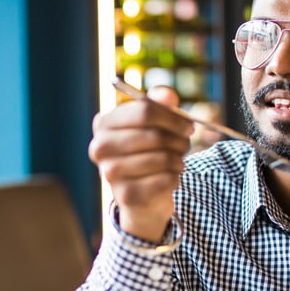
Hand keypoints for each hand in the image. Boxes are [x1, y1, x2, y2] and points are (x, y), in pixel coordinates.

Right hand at [89, 86, 193, 242]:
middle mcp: (100, 147)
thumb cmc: (147, 151)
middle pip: (155, 136)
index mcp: (104, 123)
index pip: (145, 110)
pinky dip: (175, 178)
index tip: (188, 126)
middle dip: (179, 140)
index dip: (173, 117)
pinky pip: (165, 179)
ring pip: (163, 158)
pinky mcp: (125, 195)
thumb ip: (160, 103)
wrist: (141, 194)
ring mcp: (110, 173)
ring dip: (179, 160)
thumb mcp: (153, 123)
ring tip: (177, 162)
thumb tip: (168, 95)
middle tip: (186, 145)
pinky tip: (170, 178)